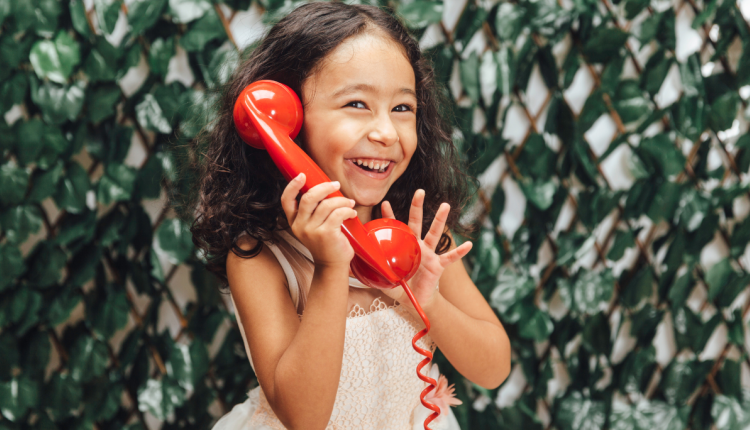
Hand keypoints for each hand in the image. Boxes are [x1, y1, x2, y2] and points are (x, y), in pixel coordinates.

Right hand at [281, 173, 357, 268]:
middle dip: (324, 187)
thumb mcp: (313, 226)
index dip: (292, 186)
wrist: (332, 265)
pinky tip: (351, 213)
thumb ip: (313, 210)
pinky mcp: (326, 234)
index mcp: (294, 222)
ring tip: (349, 203)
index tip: (302, 175)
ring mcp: (312, 231)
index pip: (286, 200)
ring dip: (341, 200)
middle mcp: (300, 226)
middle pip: (309, 198)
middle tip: (336, 185)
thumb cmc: (326, 243)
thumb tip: (325, 188)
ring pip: (326, 205)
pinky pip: (338, 214)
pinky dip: (348, 210)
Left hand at [379, 189, 472, 315]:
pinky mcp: (438, 265)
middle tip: (420, 191)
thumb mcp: (383, 278)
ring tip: (445, 206)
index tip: (384, 203)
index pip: (395, 227)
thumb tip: (349, 269)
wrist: (415, 301)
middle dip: (417, 206)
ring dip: (440, 220)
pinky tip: (469, 245)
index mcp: (403, 246)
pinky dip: (460, 251)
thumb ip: (370, 272)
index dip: (390, 215)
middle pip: (417, 222)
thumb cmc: (399, 288)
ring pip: (435, 233)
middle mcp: (417, 245)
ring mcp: (429, 253)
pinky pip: (450, 257)